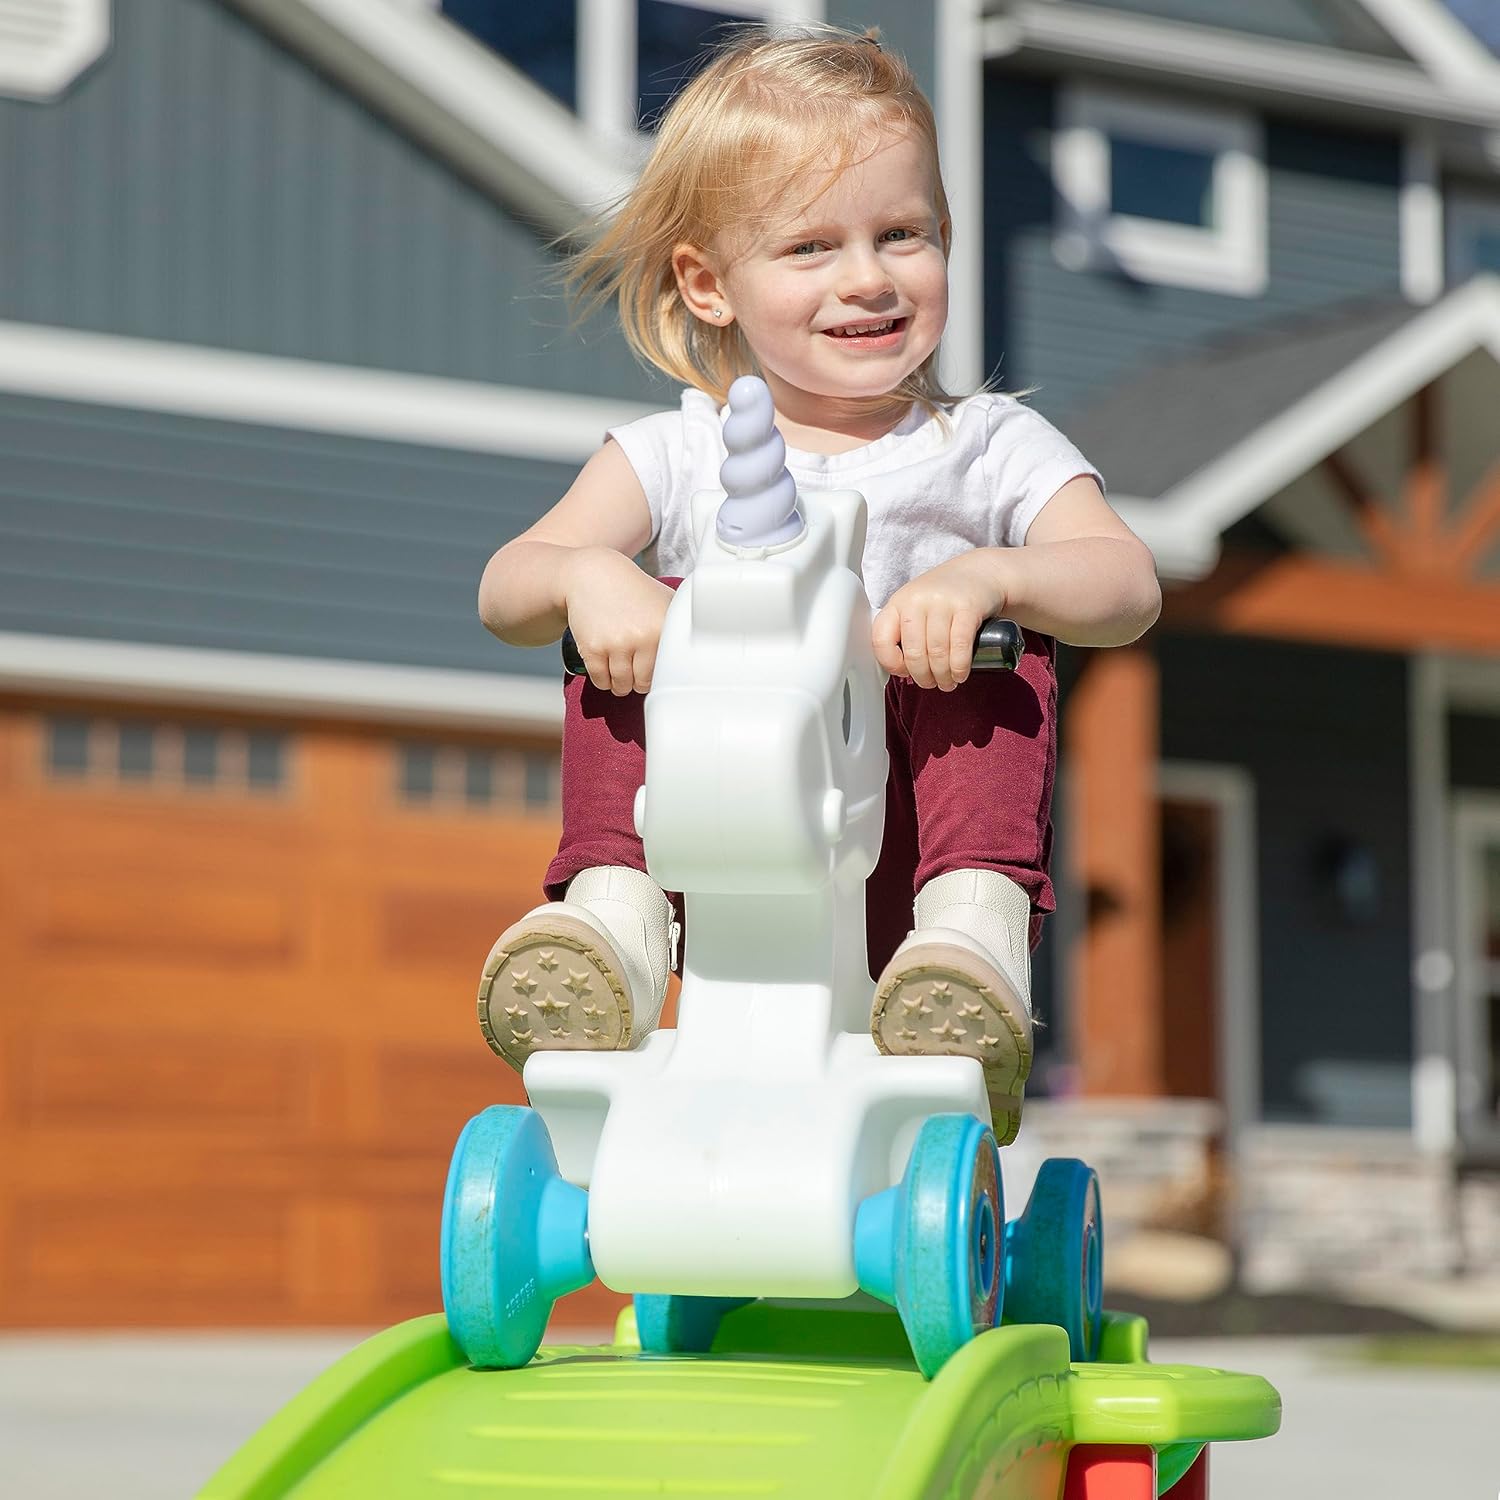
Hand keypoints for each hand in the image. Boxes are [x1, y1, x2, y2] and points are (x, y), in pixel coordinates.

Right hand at [563, 549, 674, 695]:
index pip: (667, 672)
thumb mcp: (665, 601)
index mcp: (663, 628)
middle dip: (638, 681)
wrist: (594, 575)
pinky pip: (600, 681)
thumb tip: (706, 655)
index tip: (656, 669)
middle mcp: (642, 637)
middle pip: (642, 684)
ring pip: (621, 685)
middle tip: (635, 669)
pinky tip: (607, 670)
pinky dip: (603, 681)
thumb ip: (683, 626)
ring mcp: (616, 644)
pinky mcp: (593, 648)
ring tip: (622, 672)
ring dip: (621, 684)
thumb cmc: (632, 591)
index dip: (660, 673)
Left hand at [871, 552, 1006, 690]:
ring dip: (943, 676)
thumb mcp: (916, 606)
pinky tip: (960, 674)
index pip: (881, 640)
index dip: (891, 664)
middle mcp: (917, 600)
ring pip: (937, 653)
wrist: (981, 572)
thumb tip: (901, 670)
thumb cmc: (945, 596)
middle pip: (914, 653)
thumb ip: (904, 632)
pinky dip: (959, 667)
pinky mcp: (968, 608)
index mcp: (898, 603)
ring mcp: (942, 603)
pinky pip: (960, 646)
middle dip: (923, 677)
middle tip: (932, 683)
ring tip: (948, 682)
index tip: (904, 672)